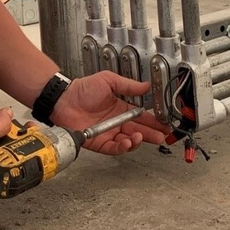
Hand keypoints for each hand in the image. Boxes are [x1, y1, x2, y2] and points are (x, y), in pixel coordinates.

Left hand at [50, 71, 170, 155]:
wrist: (64, 99)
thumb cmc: (82, 89)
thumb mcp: (108, 80)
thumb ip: (128, 85)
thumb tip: (146, 86)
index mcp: (121, 108)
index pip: (142, 117)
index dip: (154, 121)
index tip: (165, 124)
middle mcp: (117, 122)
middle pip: (139, 131)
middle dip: (152, 135)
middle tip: (162, 136)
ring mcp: (109, 133)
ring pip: (129, 142)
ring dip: (137, 141)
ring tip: (140, 137)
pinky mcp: (100, 143)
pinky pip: (114, 149)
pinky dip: (123, 147)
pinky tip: (128, 142)